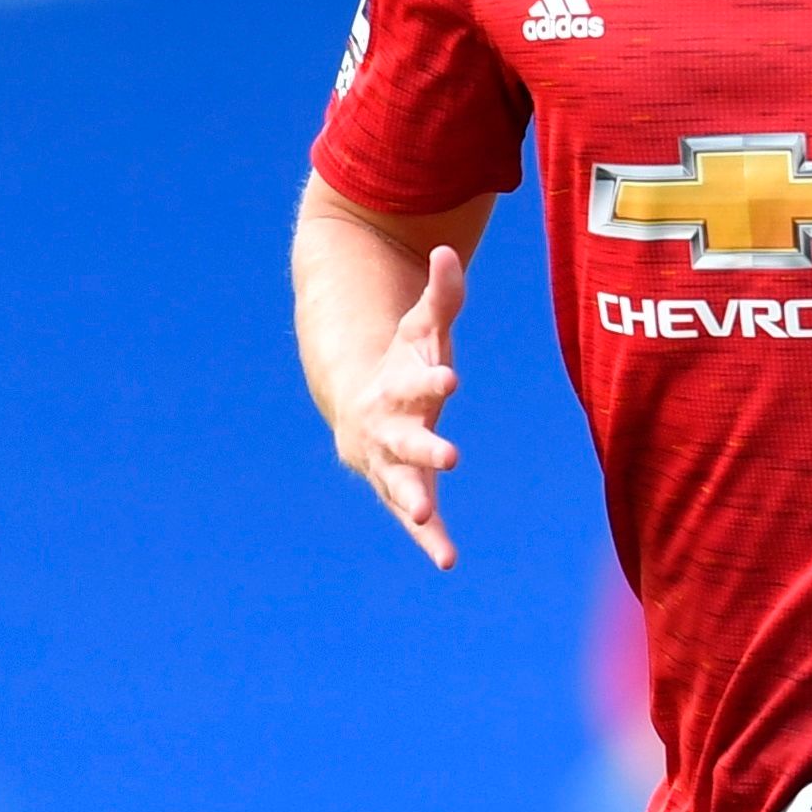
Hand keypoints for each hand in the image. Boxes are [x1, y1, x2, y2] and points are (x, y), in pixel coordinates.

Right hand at [336, 246, 468, 565]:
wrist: (359, 404)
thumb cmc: (400, 365)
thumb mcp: (421, 329)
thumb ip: (442, 296)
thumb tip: (448, 250)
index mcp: (397, 387)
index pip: (417, 381)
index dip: (432, 380)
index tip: (452, 378)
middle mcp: (388, 428)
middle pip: (405, 439)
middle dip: (424, 447)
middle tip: (450, 456)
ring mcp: (391, 463)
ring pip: (400, 483)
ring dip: (413, 500)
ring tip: (426, 515)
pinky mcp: (402, 489)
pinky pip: (414, 518)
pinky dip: (429, 539)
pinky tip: (448, 562)